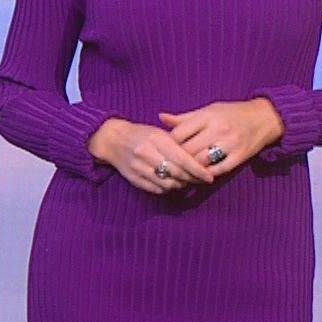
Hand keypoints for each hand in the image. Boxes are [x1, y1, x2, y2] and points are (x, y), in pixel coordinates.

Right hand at [89, 118, 216, 194]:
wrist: (113, 140)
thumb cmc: (141, 134)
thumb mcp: (159, 133)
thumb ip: (177, 145)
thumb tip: (199, 160)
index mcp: (156, 139)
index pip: (182, 158)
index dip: (198, 169)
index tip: (209, 176)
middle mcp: (147, 154)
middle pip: (176, 173)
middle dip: (192, 179)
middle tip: (202, 180)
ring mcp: (139, 167)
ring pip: (167, 183)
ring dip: (180, 185)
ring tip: (187, 181)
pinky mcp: (134, 178)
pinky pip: (156, 189)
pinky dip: (168, 189)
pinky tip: (172, 183)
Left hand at [157, 99, 283, 180]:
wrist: (265, 118)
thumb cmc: (231, 113)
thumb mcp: (208, 110)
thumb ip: (184, 118)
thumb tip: (160, 117)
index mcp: (207, 116)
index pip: (179, 134)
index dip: (169, 144)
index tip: (166, 148)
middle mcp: (218, 129)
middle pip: (188, 150)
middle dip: (177, 159)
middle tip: (171, 164)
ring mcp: (230, 144)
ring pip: (201, 162)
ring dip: (190, 168)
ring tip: (184, 170)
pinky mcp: (240, 156)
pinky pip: (219, 170)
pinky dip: (207, 174)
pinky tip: (200, 174)